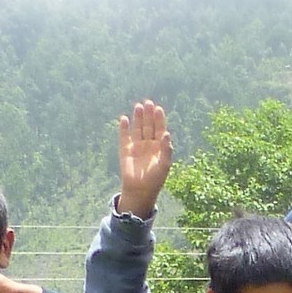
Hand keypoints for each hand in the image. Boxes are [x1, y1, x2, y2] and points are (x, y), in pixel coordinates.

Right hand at [117, 100, 173, 219]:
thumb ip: (166, 150)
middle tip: (148, 102)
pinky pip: (124, 136)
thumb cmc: (156, 179)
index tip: (158, 108)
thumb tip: (167, 134)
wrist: (140, 190)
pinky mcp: (125, 149)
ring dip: (138, 118)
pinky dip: (124, 128)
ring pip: (137, 128)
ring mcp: (137, 146)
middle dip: (148, 115)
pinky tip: (124, 118)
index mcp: (160, 147)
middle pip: (149, 126)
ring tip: (138, 106)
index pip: (160, 129)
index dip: (159, 119)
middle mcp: (149, 144)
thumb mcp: (165, 165)